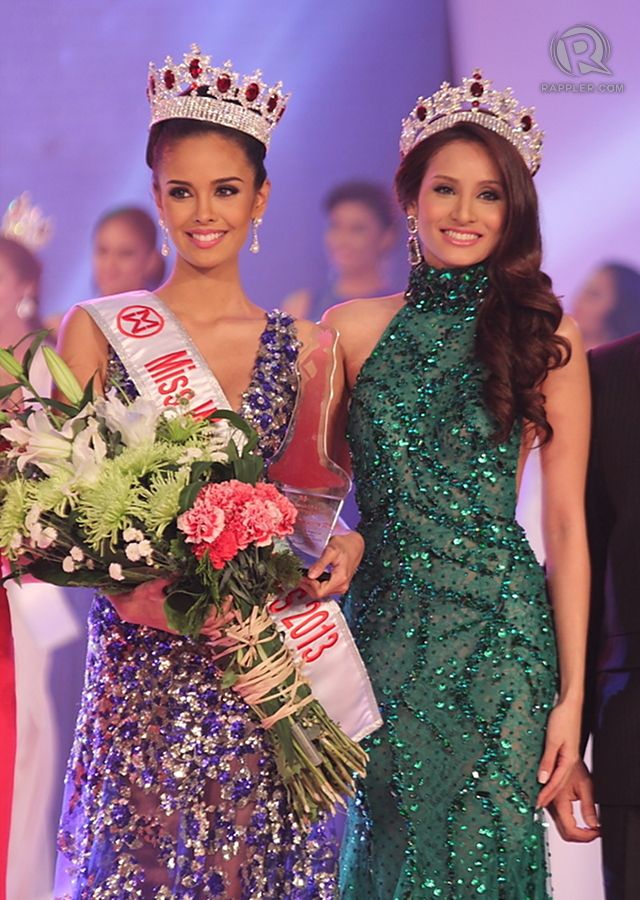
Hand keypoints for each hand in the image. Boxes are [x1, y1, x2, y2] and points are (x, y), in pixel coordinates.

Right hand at [109, 581, 236, 638]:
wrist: (129, 609)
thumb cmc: (140, 596)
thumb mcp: (153, 585)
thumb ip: (169, 578)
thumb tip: (184, 569)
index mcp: (178, 618)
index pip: (206, 618)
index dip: (219, 608)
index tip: (228, 597)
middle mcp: (182, 625)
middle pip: (210, 625)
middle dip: (224, 613)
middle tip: (233, 601)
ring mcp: (181, 627)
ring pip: (206, 629)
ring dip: (220, 621)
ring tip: (232, 613)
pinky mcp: (179, 625)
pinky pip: (198, 629)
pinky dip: (210, 628)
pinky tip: (219, 627)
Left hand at [301, 531, 364, 599]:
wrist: (355, 545)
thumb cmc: (344, 546)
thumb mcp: (331, 551)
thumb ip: (320, 564)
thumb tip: (310, 575)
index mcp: (340, 579)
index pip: (319, 592)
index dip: (308, 585)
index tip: (300, 575)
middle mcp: (341, 586)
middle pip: (319, 594)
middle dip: (307, 586)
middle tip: (299, 575)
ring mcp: (340, 587)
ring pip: (320, 593)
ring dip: (310, 586)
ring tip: (303, 575)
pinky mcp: (338, 585)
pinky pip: (324, 589)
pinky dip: (315, 585)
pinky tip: (311, 577)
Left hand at [536, 698, 581, 808]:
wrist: (570, 705)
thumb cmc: (563, 719)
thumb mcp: (553, 740)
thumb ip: (548, 760)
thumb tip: (542, 778)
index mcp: (569, 760)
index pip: (555, 782)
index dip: (546, 794)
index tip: (537, 803)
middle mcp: (570, 761)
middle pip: (558, 783)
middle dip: (548, 795)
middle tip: (537, 805)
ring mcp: (568, 756)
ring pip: (558, 777)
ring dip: (549, 788)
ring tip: (540, 797)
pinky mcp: (564, 751)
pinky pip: (557, 769)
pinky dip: (550, 777)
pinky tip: (545, 778)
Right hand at [548, 760, 599, 841]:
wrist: (560, 754)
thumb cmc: (572, 765)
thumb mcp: (586, 785)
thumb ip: (588, 807)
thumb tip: (593, 824)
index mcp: (559, 802)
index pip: (571, 830)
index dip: (586, 836)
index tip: (597, 832)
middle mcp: (551, 806)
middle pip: (565, 834)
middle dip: (582, 836)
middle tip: (595, 832)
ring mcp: (549, 806)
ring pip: (562, 829)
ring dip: (577, 831)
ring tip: (591, 826)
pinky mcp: (549, 804)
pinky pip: (560, 822)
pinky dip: (572, 825)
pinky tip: (581, 822)